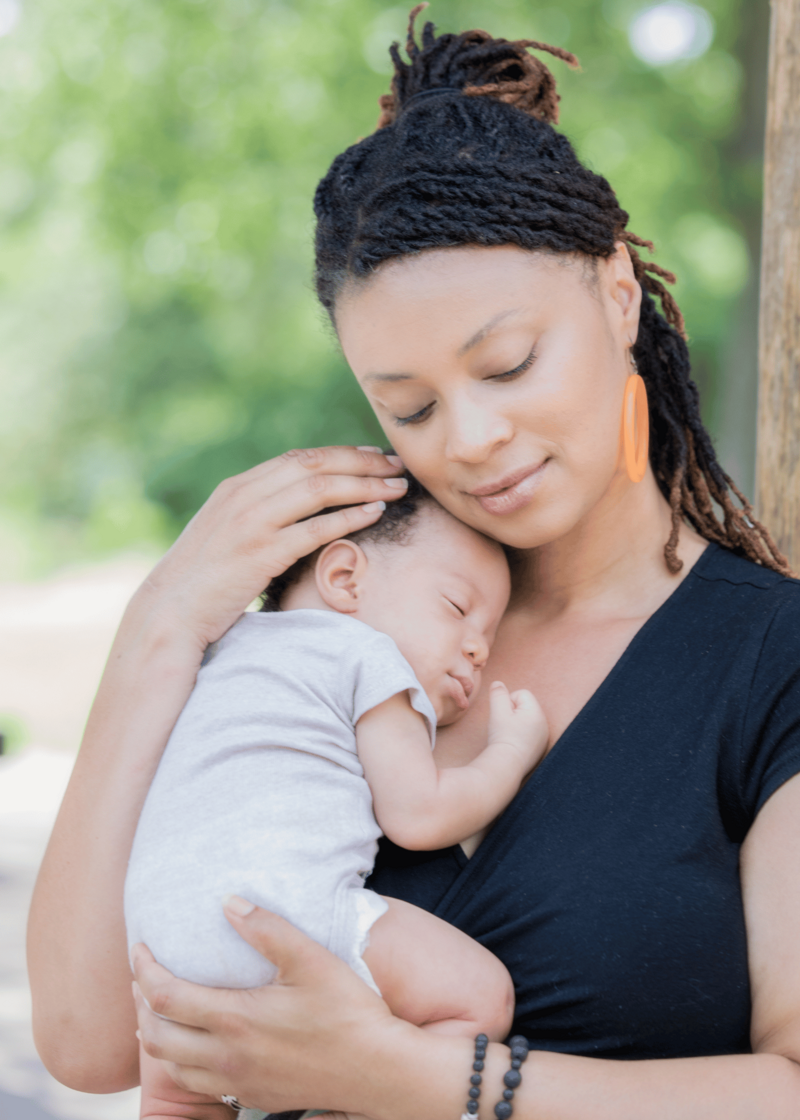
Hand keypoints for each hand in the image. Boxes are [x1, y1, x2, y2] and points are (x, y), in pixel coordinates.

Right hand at [130, 446, 406, 652]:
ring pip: (320, 490)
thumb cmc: (203, 581)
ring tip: (398, 487)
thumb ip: (257, 515)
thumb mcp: (225, 533)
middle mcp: (245, 496)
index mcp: (237, 487)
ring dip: (365, 485)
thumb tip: (295, 510)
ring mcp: (252, 522)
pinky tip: (376, 513)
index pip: (299, 459)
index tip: (374, 455)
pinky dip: (350, 516)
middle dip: (362, 462)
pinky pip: (316, 527)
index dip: (341, 454)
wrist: (170, 611)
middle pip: (315, 465)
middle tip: (398, 465)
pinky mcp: (262, 553)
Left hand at [132, 898, 397, 1114]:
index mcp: (235, 1019)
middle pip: (155, 1036)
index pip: (165, 997)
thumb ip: (267, 929)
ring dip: (155, 1034)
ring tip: (157, 1007)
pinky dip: (179, 1060)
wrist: (376, 1070)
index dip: (143, 970)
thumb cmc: (348, 1011)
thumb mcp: (311, 959)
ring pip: (171, 1066)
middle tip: (143, 975)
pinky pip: (196, 1084)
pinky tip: (192, 1043)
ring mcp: (237, 1081)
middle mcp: (227, 1056)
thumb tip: (228, 902)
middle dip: (140, 1003)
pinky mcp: (251, 1096)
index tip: (140, 948)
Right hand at [487, 681, 548, 769]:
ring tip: (508, 736)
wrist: (507, 766)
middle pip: (524, 706)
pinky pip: (528, 733)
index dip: (507, 702)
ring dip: (515, 724)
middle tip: (505, 727)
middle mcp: (544, 723)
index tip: (503, 717)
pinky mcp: (539, 748)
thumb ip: (498, 694)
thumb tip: (498, 683)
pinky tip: (513, 745)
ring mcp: (543, 737)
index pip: (521, 694)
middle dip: (512, 712)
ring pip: (525, 720)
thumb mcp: (497, 712)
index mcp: (537, 712)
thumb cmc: (503, 737)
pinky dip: (520, 736)